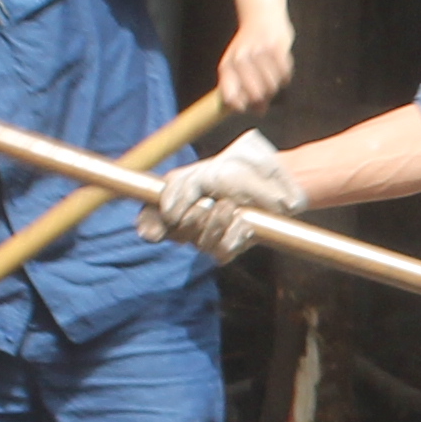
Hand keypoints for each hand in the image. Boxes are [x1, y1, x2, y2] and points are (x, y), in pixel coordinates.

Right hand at [150, 129, 305, 259]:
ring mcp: (210, 236)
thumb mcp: (205, 171)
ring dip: (215, 223)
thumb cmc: (237, 168)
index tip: (155, 230)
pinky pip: (221, 253)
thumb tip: (168, 213)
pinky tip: (244, 221)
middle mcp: (190, 222)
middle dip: (192, 217)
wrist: (272, 177)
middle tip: (207, 202)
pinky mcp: (231, 246)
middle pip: (176, 233)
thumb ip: (181, 188)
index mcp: (178, 201)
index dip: (149, 225)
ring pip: (199, 244)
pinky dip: (232, 236)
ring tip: (230, 206)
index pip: (151, 218)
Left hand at [217, 17, 296, 115]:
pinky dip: (285, 75)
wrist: (260, 14)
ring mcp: (258, 52)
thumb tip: (259, 111)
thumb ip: (243, 89)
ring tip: (273, 76)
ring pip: (272, 86)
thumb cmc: (249, 47)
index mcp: (227, 66)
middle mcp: (240, 59)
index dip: (240, 105)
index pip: (230, 96)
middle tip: (266, 93)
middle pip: (255, 95)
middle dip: (263, 98)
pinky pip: (285, 74)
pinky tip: (281, 69)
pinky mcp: (276, 46)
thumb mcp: (236, 65)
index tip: (247, 106)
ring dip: (276, 86)